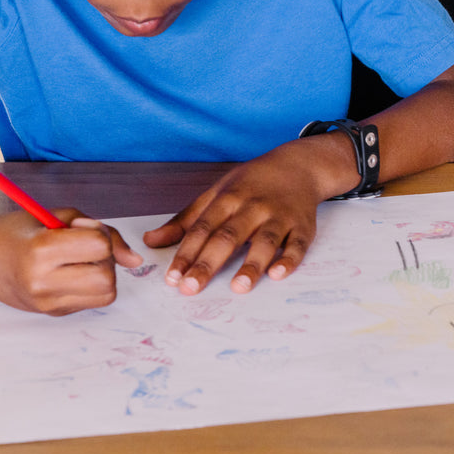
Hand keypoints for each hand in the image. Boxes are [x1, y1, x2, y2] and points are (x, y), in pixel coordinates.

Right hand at [0, 208, 142, 314]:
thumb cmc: (19, 230)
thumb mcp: (58, 216)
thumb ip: (101, 230)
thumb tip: (134, 260)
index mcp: (41, 250)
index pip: (99, 246)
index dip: (100, 233)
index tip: (82, 227)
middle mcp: (43, 282)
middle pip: (107, 277)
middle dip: (106, 259)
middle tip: (86, 247)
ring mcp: (47, 303)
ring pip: (106, 294)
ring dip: (103, 275)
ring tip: (81, 261)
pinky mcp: (52, 314)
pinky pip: (92, 302)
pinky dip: (91, 286)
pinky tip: (72, 273)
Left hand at [143, 139, 349, 295]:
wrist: (296, 165)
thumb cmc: (250, 183)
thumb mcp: (215, 193)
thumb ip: (184, 220)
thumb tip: (150, 241)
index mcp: (227, 198)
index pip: (202, 229)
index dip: (186, 254)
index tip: (172, 278)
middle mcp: (252, 206)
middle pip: (228, 236)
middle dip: (208, 263)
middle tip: (191, 288)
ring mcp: (279, 216)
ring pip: (265, 240)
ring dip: (251, 263)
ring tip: (238, 287)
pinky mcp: (303, 226)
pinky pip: (298, 244)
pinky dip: (289, 259)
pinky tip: (277, 274)